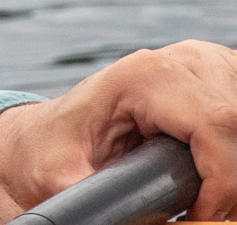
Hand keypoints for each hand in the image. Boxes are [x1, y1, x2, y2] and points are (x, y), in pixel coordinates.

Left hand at [0, 41, 236, 219]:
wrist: (50, 130)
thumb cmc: (55, 150)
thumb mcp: (62, 177)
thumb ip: (97, 199)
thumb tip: (137, 220)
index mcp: (143, 76)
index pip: (214, 125)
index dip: (221, 180)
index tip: (201, 216)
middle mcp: (180, 60)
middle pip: (236, 127)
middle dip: (230, 181)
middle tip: (203, 212)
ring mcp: (204, 64)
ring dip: (232, 169)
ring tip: (203, 197)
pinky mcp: (219, 77)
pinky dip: (232, 153)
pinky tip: (211, 175)